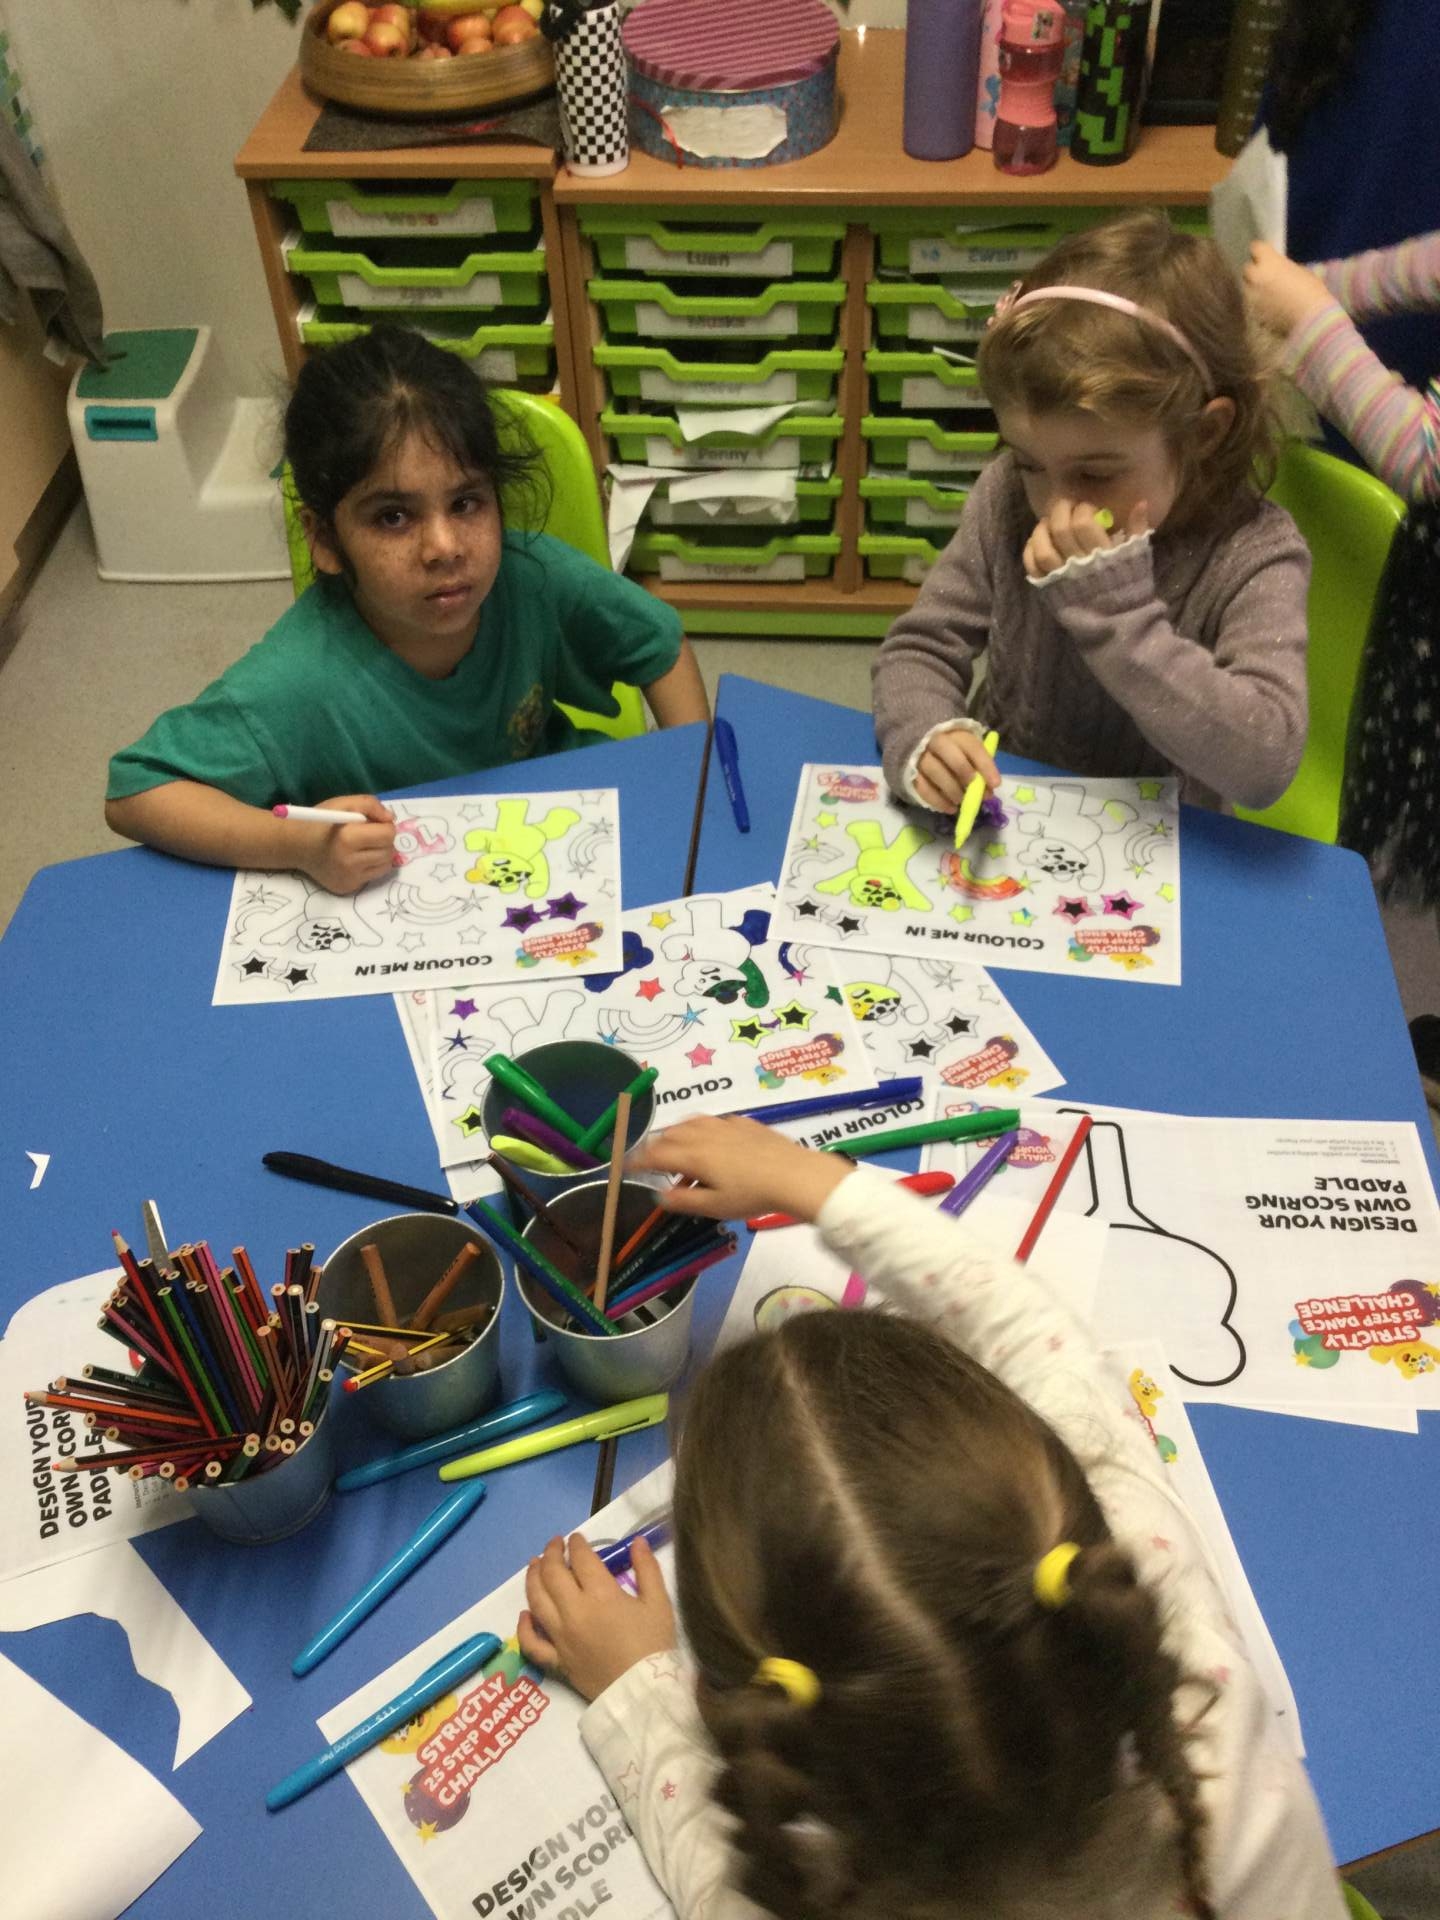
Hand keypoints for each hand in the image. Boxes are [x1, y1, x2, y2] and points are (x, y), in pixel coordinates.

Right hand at [296, 794, 396, 893]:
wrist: (296, 846)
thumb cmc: (321, 822)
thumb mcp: (344, 803)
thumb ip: (370, 805)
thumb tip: (391, 819)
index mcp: (347, 837)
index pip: (388, 834)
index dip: (384, 826)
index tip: (373, 823)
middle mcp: (349, 861)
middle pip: (389, 851)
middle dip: (384, 841)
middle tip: (369, 835)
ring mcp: (349, 878)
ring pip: (385, 866)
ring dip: (380, 854)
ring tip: (363, 847)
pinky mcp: (348, 888)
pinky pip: (373, 876)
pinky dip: (370, 866)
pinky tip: (355, 859)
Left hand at [517, 1534, 675, 1701]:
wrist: (644, 1693)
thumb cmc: (653, 1646)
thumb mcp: (659, 1603)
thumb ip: (647, 1568)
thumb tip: (635, 1541)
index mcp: (601, 1595)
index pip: (581, 1559)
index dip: (577, 1544)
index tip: (577, 1539)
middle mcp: (574, 1612)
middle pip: (553, 1574)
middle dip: (552, 1553)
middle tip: (555, 1544)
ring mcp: (561, 1637)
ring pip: (537, 1601)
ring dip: (533, 1578)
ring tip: (535, 1565)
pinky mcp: (556, 1661)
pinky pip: (532, 1644)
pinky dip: (524, 1627)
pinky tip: (525, 1614)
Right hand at [630, 1115, 853, 1224]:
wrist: (793, 1174)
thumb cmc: (752, 1195)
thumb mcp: (715, 1206)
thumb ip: (683, 1200)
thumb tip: (659, 1195)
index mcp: (693, 1155)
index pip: (654, 1154)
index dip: (636, 1160)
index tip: (623, 1166)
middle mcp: (703, 1134)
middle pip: (670, 1134)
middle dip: (654, 1146)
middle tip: (648, 1160)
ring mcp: (724, 1125)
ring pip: (690, 1122)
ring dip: (676, 1134)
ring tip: (675, 1148)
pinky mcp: (743, 1123)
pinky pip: (713, 1121)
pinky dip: (700, 1129)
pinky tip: (710, 1139)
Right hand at [914, 725, 997, 811]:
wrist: (915, 744)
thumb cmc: (950, 750)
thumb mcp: (965, 751)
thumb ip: (977, 766)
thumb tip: (988, 791)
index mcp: (954, 733)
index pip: (973, 747)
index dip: (985, 766)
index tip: (995, 784)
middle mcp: (935, 741)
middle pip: (951, 757)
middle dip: (965, 774)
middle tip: (972, 789)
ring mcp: (920, 756)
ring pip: (936, 772)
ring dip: (952, 790)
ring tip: (960, 800)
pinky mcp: (909, 772)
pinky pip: (923, 788)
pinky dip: (938, 801)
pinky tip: (949, 808)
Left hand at [1023, 499, 1147, 580]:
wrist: (1118, 623)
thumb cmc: (1130, 586)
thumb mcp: (1139, 556)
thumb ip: (1138, 528)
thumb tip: (1140, 502)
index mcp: (1102, 555)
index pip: (1083, 523)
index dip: (1082, 509)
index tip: (1087, 508)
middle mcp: (1079, 565)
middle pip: (1060, 530)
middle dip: (1060, 512)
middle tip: (1065, 506)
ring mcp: (1061, 578)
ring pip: (1042, 549)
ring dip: (1041, 530)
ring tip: (1048, 522)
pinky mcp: (1049, 590)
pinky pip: (1033, 568)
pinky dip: (1030, 551)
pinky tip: (1036, 541)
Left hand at [1243, 241, 1334, 337]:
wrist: (1310, 318)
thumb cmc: (1311, 290)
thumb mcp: (1300, 271)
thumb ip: (1283, 268)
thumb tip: (1278, 271)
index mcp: (1268, 261)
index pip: (1256, 248)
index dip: (1261, 253)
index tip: (1267, 256)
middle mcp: (1255, 276)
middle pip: (1248, 269)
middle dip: (1256, 272)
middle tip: (1267, 277)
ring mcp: (1251, 296)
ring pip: (1248, 288)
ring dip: (1255, 289)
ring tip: (1269, 295)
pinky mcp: (1252, 313)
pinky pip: (1252, 304)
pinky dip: (1258, 305)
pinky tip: (1270, 309)